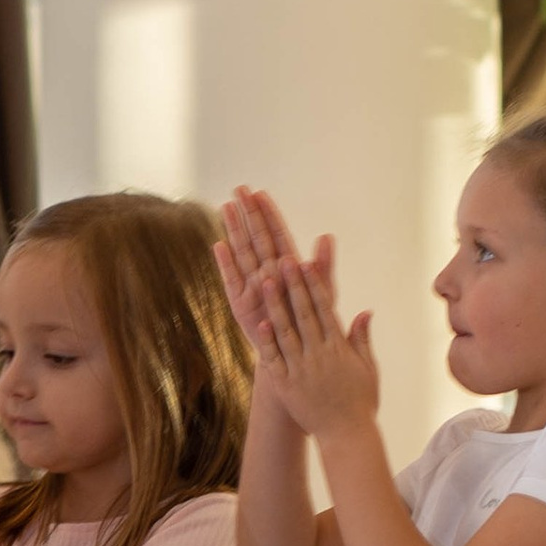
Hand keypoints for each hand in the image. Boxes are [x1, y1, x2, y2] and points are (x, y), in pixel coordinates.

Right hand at [218, 192, 337, 369]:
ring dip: (234, 230)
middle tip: (238, 189)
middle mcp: (268, 273)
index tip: (260, 192)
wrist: (298, 357)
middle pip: (256, 238)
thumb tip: (327, 237)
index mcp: (289, 268)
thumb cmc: (314, 326)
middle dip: (248, 214)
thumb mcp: (324, 295)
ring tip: (226, 207)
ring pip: (242, 253)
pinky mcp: (241, 305)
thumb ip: (324, 268)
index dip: (269, 214)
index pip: (278, 234)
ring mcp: (253, 287)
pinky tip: (219, 246)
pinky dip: (226, 265)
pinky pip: (232, 281)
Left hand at [260, 250, 378, 440]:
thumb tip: (364, 312)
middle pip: (304, 313)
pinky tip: (260, 322)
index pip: (325, 309)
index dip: (315, 285)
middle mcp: (319, 355)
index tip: (308, 264)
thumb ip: (361, 339)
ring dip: (276, 305)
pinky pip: (275, 360)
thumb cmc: (359, 402)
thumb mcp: (367, 369)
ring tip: (266, 281)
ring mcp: (301, 369)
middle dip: (294, 285)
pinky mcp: (286, 385)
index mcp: (339, 348)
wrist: (346, 436)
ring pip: (286, 331)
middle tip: (284, 260)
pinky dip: (268, 341)